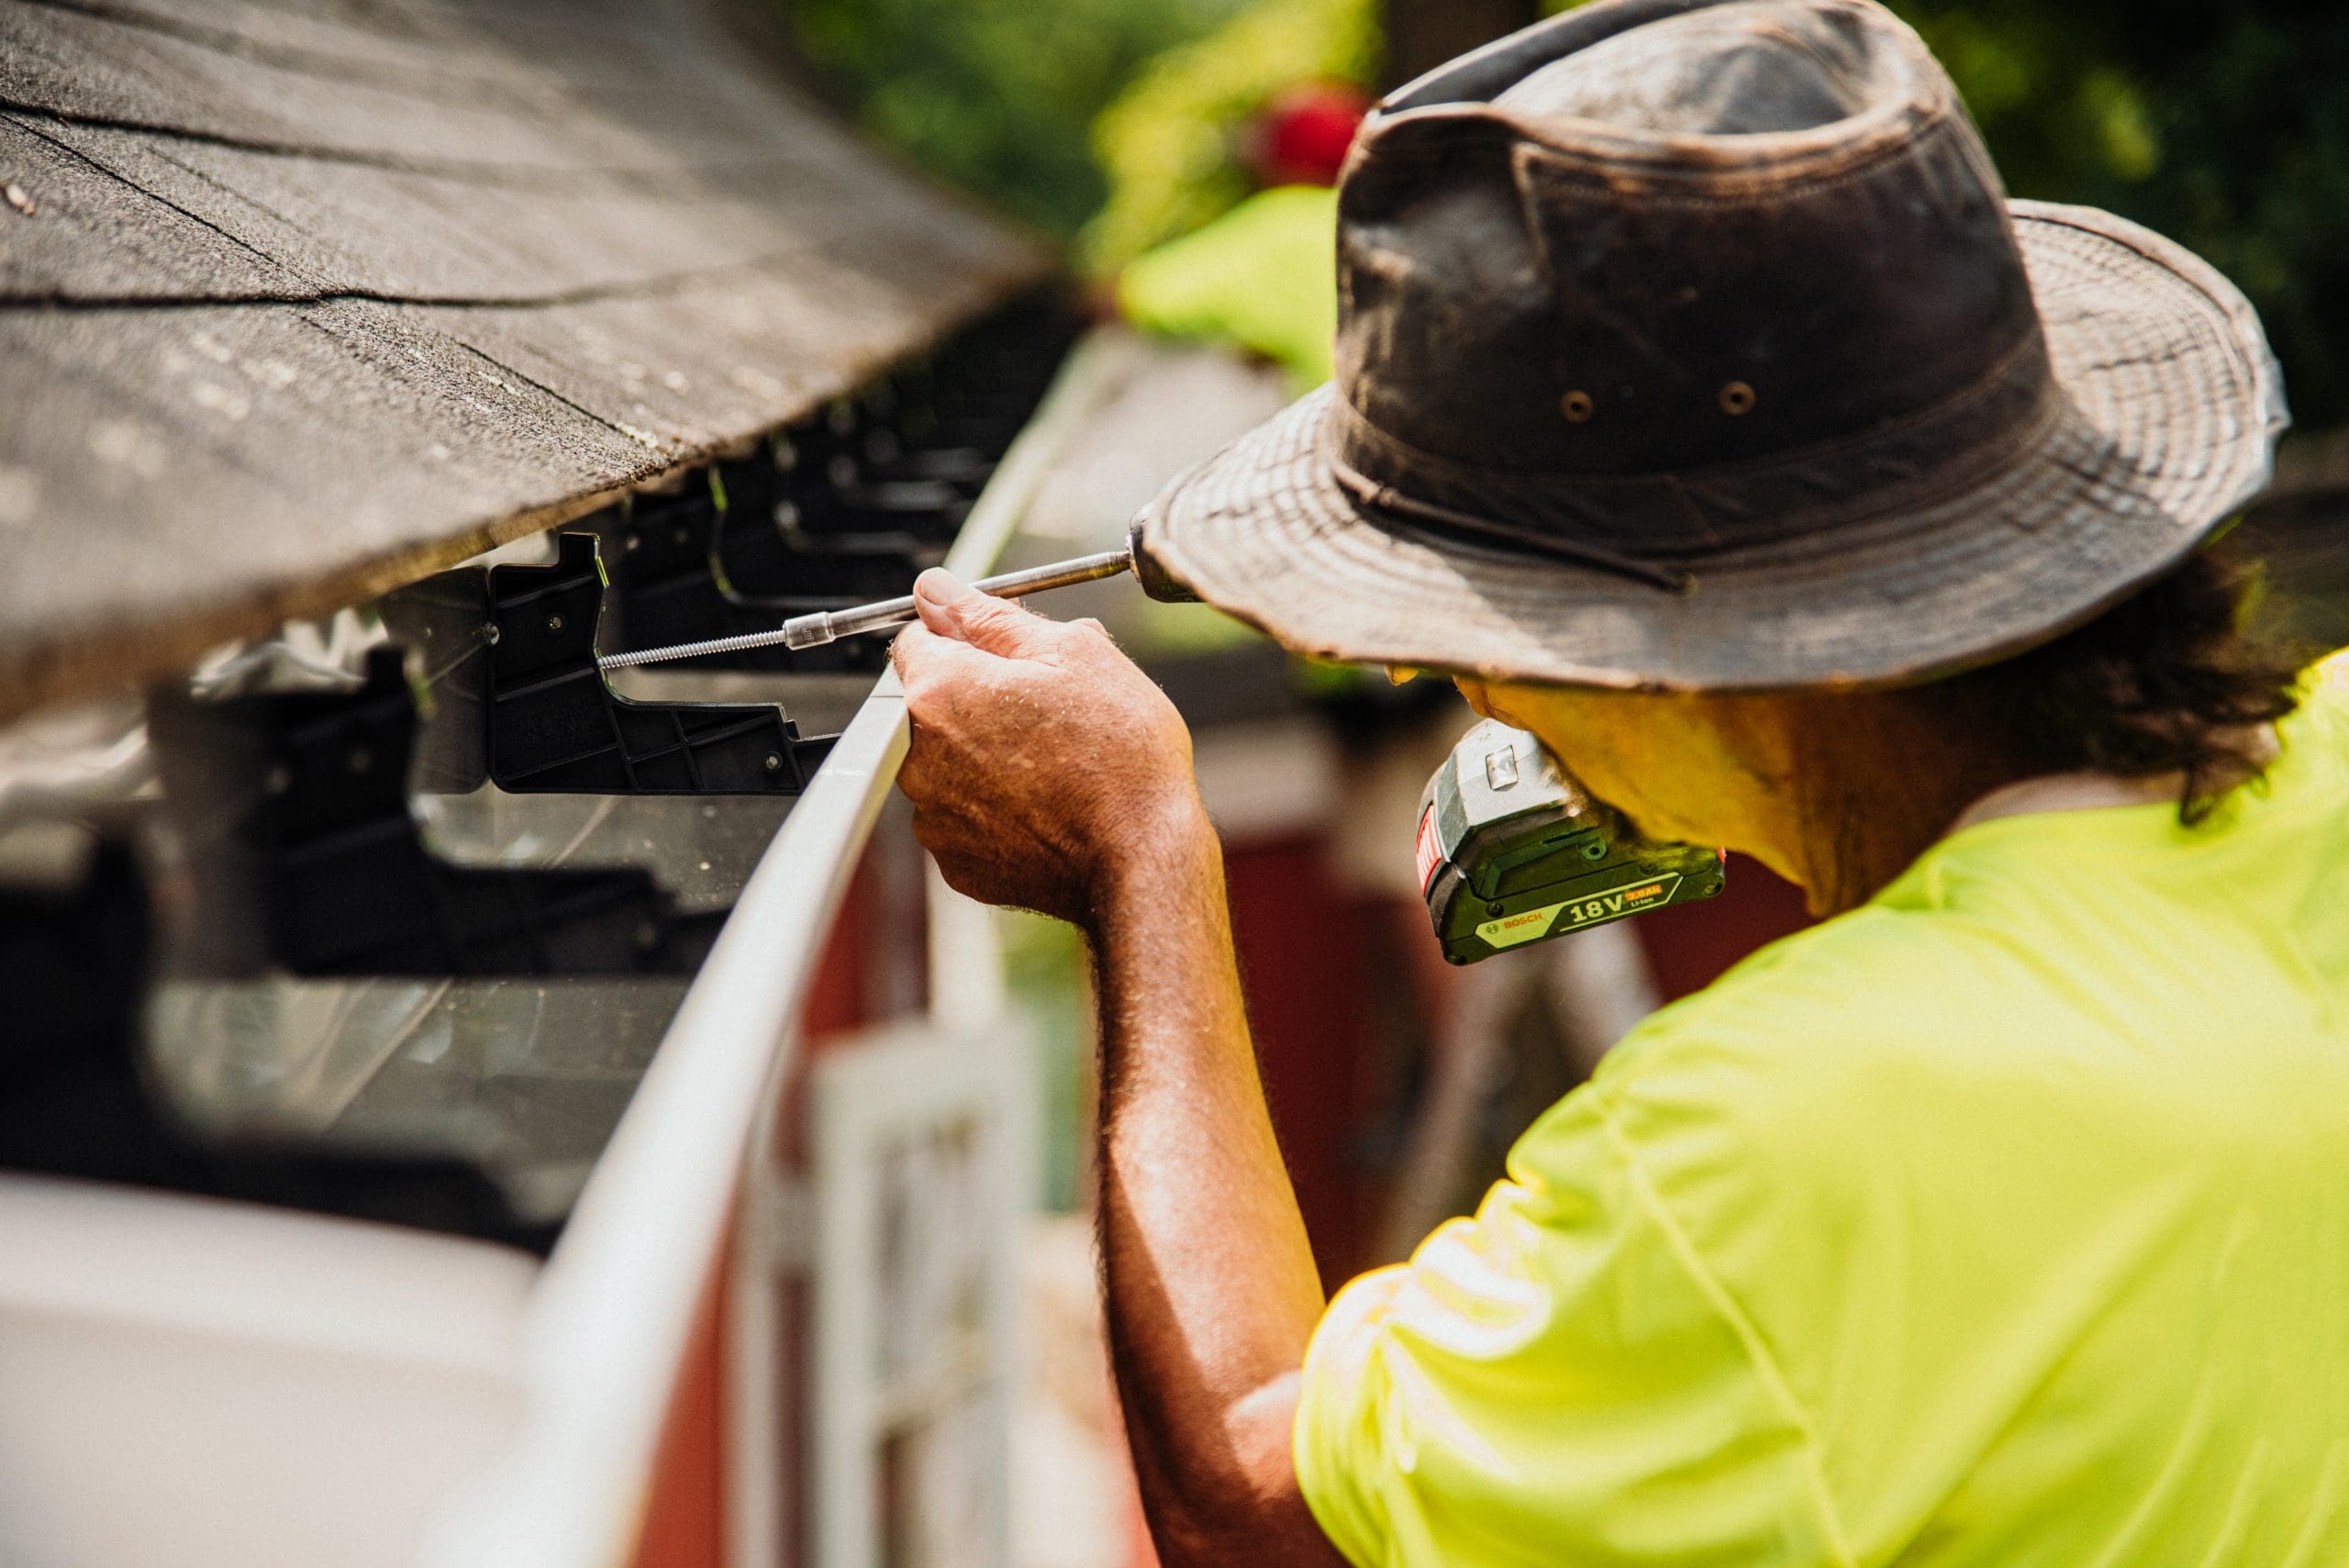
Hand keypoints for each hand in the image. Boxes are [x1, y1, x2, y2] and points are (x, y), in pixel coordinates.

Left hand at [890, 569, 1207, 925]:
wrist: (1142, 855)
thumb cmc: (1119, 755)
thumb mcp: (1072, 653)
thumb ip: (990, 616)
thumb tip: (937, 590)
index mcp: (940, 691)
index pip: (915, 639)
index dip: (963, 637)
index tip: (1003, 654)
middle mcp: (919, 758)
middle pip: (932, 707)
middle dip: (979, 701)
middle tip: (1047, 713)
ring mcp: (935, 818)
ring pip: (950, 766)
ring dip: (986, 758)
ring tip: (1054, 766)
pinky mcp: (957, 864)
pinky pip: (967, 820)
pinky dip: (997, 811)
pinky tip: (1048, 807)